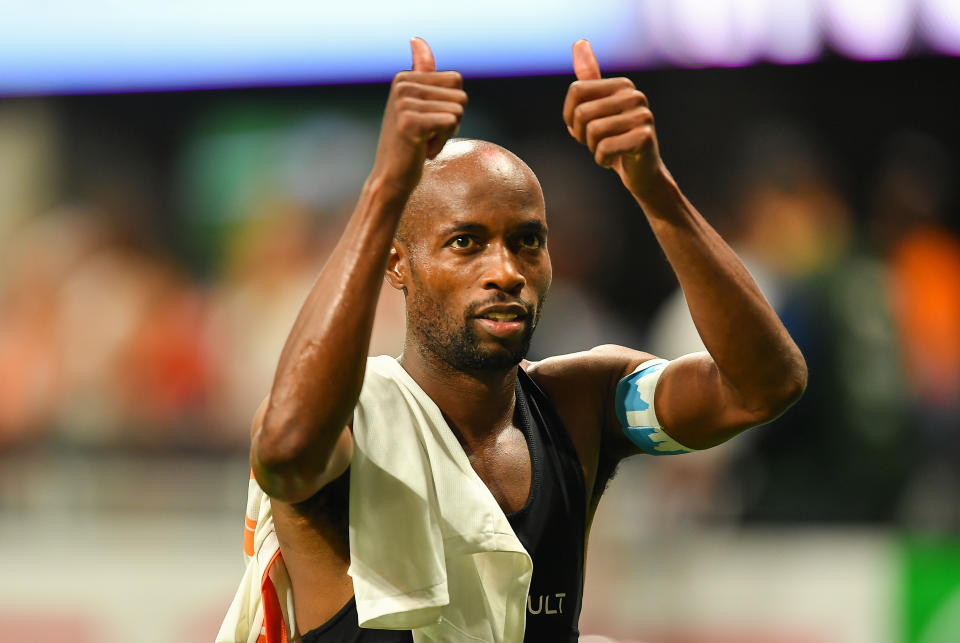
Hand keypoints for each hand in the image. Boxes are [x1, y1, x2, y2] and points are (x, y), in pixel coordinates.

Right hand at [370, 38, 467, 198]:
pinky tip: (422, 150)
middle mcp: (402, 85)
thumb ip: (421, 72)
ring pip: (458, 110)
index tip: (427, 121)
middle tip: (426, 134)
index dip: (449, 105)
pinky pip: (451, 123)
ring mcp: (404, 103)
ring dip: (447, 133)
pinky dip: (442, 142)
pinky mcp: (410, 122)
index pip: (456, 80)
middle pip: (460, 94)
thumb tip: (417, 39)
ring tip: (422, 141)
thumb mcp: (416, 104)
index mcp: (404, 77)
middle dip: (452, 119)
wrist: (391, 178)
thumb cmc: (408, 143)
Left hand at [563, 40, 665, 199]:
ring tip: (607, 150)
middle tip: (597, 143)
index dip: (570, 115)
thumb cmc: (615, 140)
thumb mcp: (597, 108)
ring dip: (592, 148)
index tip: (581, 128)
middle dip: (582, 135)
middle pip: (582, 113)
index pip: (576, 91)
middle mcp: (635, 95)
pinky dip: (601, 160)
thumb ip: (589, 79)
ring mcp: (643, 115)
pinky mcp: (644, 137)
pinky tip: (614, 160)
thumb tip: (579, 42)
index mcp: (622, 85)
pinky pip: (604, 148)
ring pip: (592, 132)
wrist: (641, 172)